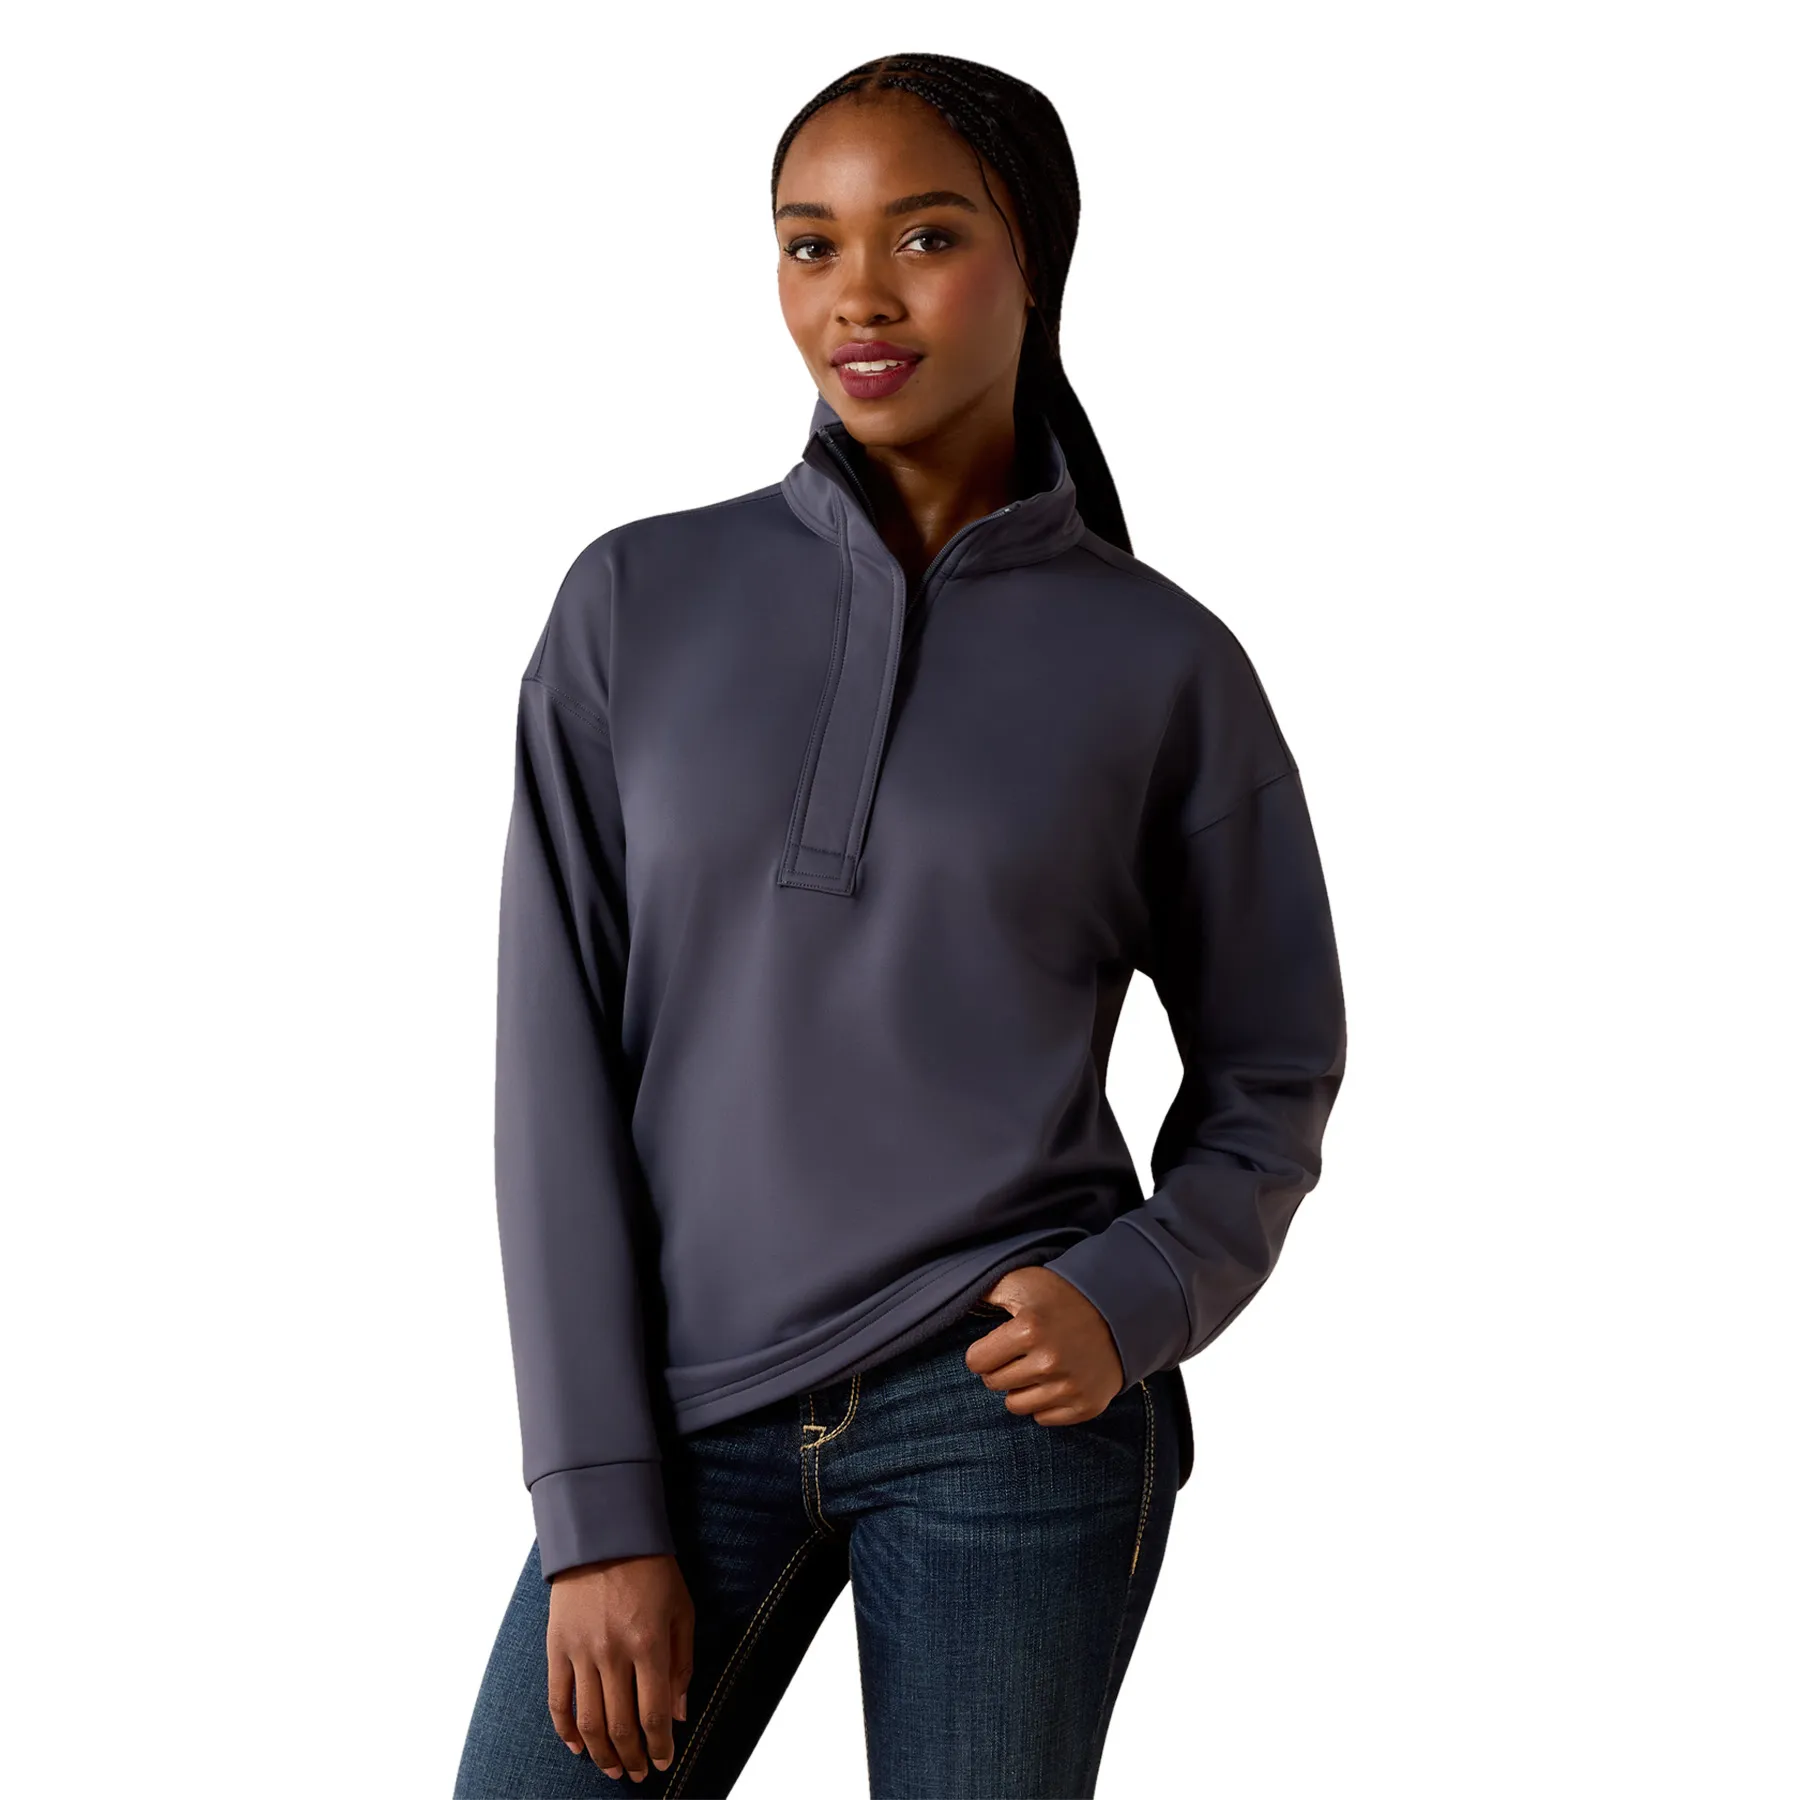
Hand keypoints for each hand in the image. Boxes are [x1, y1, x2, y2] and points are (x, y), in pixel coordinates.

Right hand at [547, 1552, 694, 1781]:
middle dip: (631, 1757)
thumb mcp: (681, 1610)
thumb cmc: (651, 1569)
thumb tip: (678, 1714)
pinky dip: (565, 1730)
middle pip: (620, 1724)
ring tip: (612, 1769)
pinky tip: (577, 1747)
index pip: (654, 1713)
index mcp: (649, 1643)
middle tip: (637, 1773)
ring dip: (601, 1753)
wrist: (604, 1534)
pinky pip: (557, 1700)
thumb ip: (682, 1664)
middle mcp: (613, 1652)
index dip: (659, 1746)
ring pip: (588, 1721)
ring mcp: (581, 1651)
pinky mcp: (557, 1647)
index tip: (663, 1762)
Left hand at [965, 1265, 1125, 1420]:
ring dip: (1019, 1388)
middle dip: (1000, 1369)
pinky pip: (1043, 1419)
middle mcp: (1048, 1362)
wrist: (1118, 1311)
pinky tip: (1055, 1380)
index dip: (982, 1352)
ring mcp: (1069, 1387)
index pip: (976, 1362)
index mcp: (1027, 1330)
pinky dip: (1044, 1402)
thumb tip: (951, 1301)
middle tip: (1019, 1353)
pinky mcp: (1086, 1405)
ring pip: (1015, 1406)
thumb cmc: (1062, 1295)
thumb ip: (985, 1290)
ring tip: (1036, 1367)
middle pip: (994, 1384)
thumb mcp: (1023, 1281)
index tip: (996, 1344)